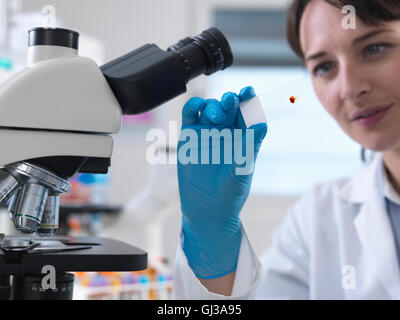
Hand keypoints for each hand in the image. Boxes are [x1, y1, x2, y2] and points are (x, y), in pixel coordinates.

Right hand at [178, 86, 267, 278]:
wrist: (207, 209)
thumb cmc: (230, 192)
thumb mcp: (243, 168)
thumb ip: (250, 144)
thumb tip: (262, 122)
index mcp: (243, 137)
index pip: (247, 113)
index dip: (248, 100)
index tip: (249, 92)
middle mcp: (226, 132)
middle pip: (228, 107)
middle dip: (231, 100)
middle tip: (232, 101)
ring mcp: (207, 132)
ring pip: (210, 108)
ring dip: (214, 106)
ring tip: (217, 116)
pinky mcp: (189, 136)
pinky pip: (190, 115)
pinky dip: (194, 106)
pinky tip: (198, 106)